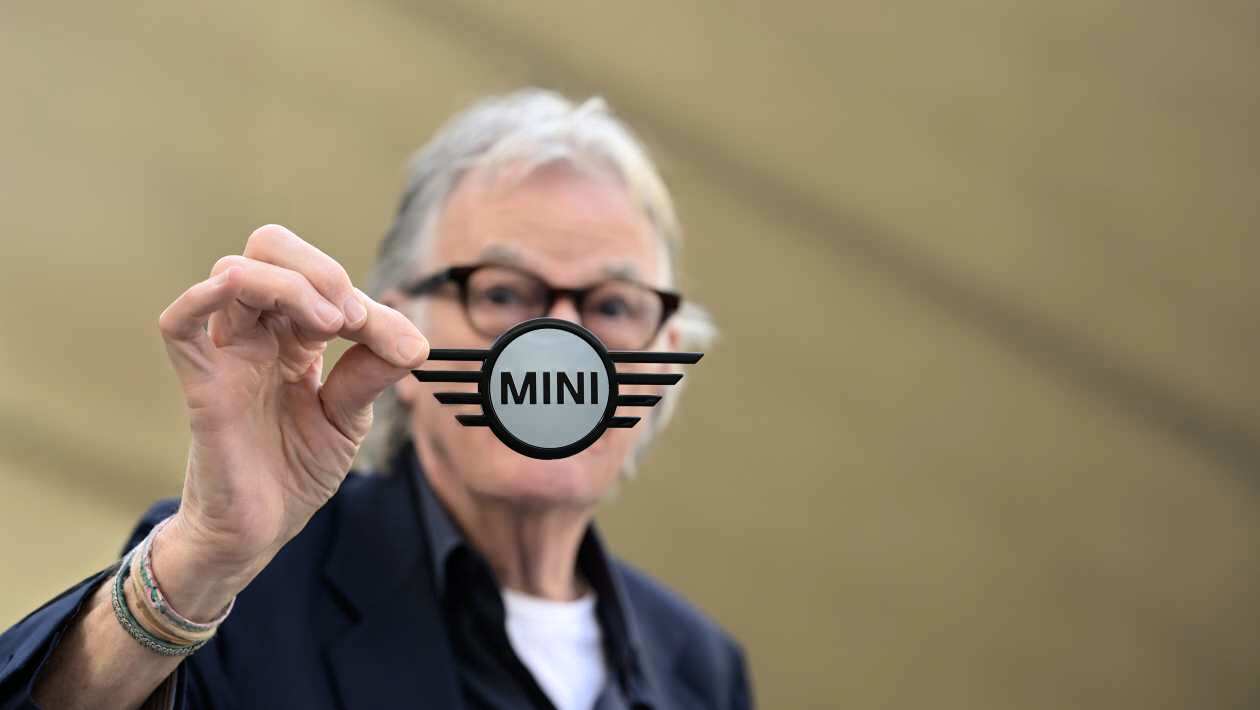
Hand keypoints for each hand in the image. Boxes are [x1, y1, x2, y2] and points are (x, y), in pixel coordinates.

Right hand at [154, 225, 427, 610]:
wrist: (261, 530)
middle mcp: (258, 335)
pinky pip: (180, 324)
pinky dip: (204, 297)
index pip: (321, 282)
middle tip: (350, 316)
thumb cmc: (296, 470)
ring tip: (329, 324)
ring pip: (235, 275)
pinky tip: (237, 293)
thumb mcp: (349, 417)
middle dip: (317, 267)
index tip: (403, 346)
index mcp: (294, 337)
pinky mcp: (202, 384)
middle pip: (268, 251)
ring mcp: (226, 355)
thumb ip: (372, 374)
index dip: (365, 301)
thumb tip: (416, 342)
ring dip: (290, 285)